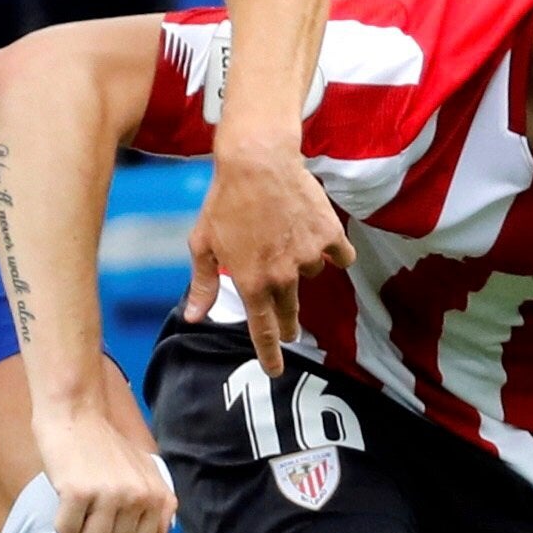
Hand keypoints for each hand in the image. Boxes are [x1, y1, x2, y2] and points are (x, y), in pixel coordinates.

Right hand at [36, 406, 176, 532]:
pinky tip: (65, 500)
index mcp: (156, 495)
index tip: (108, 523)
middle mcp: (137, 497)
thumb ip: (159, 503)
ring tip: (78, 507)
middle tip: (90, 512)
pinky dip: (61, 522)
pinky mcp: (78, 493)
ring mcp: (108, 496)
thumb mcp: (145, 470)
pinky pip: (66, 531)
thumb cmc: (106, 445)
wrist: (77, 413)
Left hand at [185, 134, 352, 373]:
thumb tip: (193, 318)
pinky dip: (332, 250)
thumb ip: (203, 285)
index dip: (270, 354)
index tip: (275, 371)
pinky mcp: (330, 236)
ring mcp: (308, 257)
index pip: (263, 331)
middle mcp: (282, 276)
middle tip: (290, 326)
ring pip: (310, 276)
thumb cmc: (224, 201)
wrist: (257, 161)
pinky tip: (320, 236)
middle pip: (290, 312)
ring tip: (285, 236)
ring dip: (301, 266)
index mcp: (251, 282)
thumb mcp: (202, 244)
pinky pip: (339, 256)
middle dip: (289, 322)